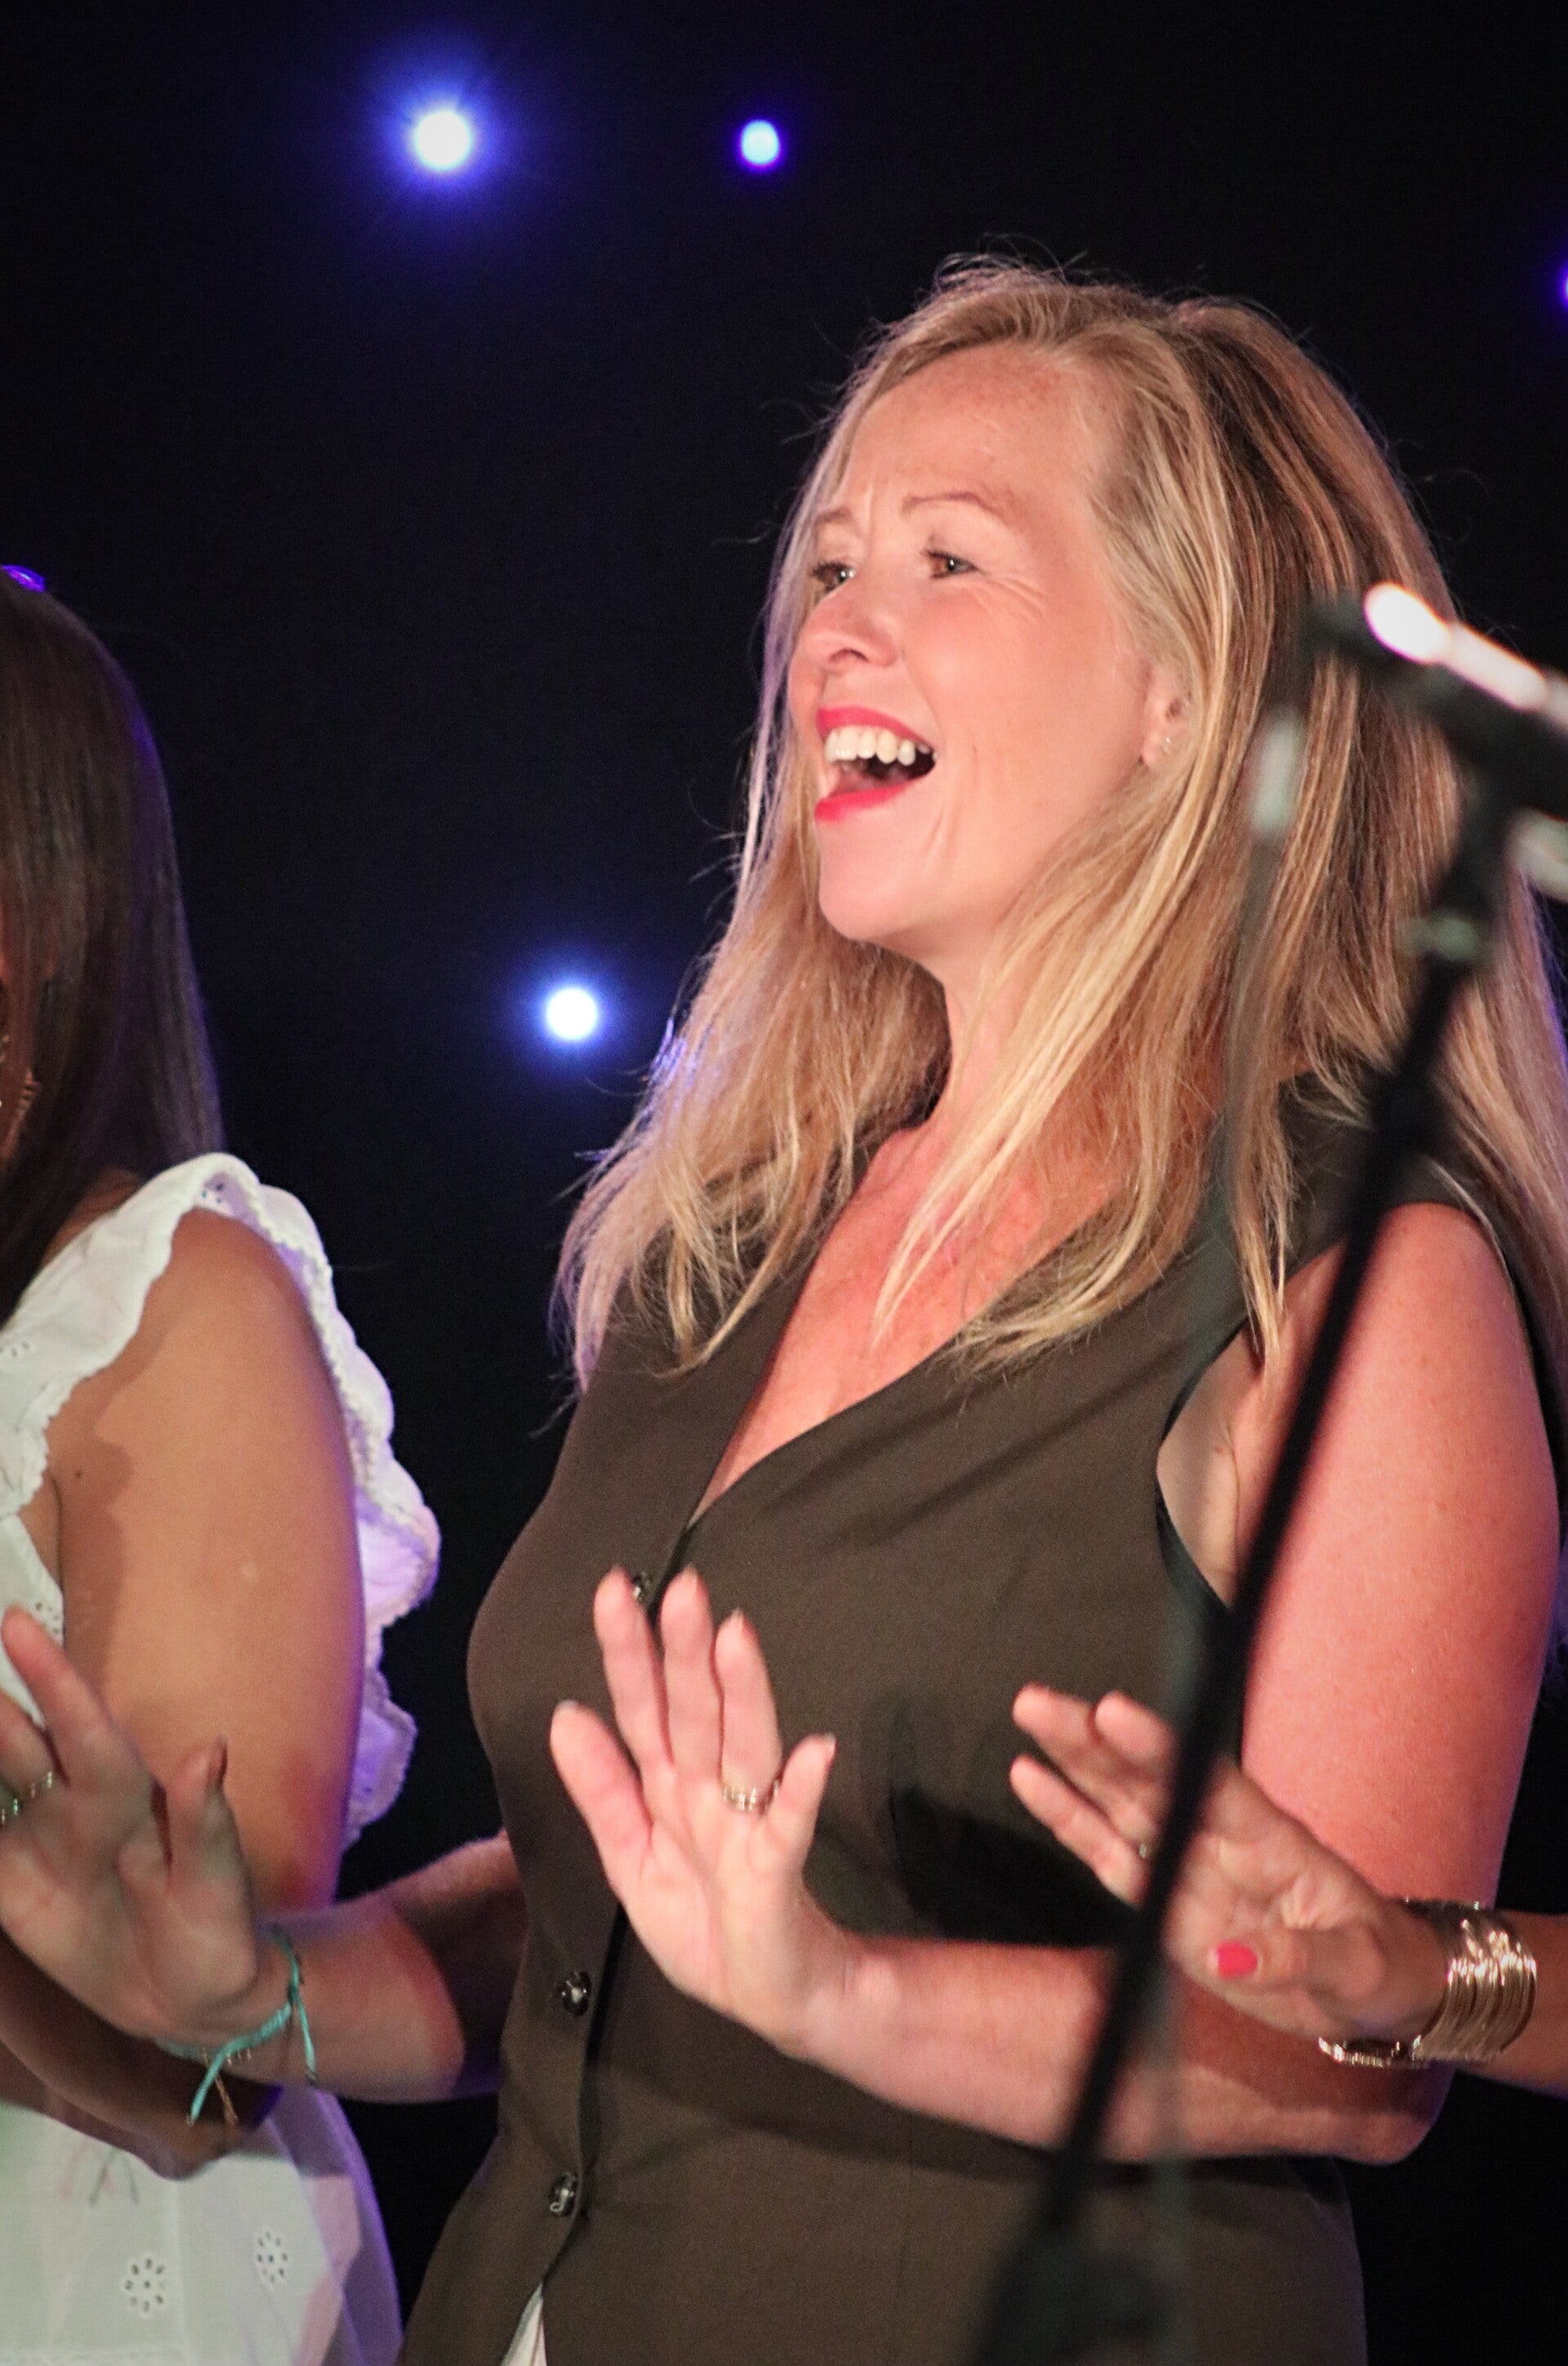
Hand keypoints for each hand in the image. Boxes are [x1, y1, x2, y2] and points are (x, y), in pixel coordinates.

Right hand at [0, 1608, 266, 2047]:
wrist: (191, 1996)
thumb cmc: (218, 1928)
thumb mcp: (218, 1882)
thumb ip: (207, 1820)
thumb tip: (212, 1749)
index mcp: (128, 1796)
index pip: (83, 1729)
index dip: (53, 1679)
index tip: (18, 1626)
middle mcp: (76, 1806)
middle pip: (20, 1745)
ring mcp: (40, 1843)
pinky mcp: (12, 1887)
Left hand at [549, 1569, 847, 2052]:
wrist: (768, 1996)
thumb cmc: (702, 1920)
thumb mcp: (632, 1857)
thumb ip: (602, 1789)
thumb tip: (564, 1712)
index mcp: (667, 1785)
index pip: (642, 1708)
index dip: (627, 1652)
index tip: (612, 1588)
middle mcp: (708, 1790)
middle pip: (694, 1711)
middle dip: (684, 1651)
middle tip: (682, 1587)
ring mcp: (747, 1824)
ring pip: (743, 1748)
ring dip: (743, 1694)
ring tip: (736, 1636)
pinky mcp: (778, 1868)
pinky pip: (789, 1825)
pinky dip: (802, 1790)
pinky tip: (815, 1751)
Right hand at [1009, 1684, 1446, 2046]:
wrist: (1372, 1994)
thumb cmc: (1377, 1965)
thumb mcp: (1358, 1968)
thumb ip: (1297, 1958)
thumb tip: (1229, 1958)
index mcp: (1274, 1841)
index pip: (1210, 1784)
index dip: (1160, 1749)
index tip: (1113, 1711)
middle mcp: (1222, 1841)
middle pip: (1151, 1780)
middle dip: (1094, 1740)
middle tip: (1038, 1700)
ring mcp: (1190, 1867)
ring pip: (1122, 1804)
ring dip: (1074, 1762)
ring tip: (1030, 1715)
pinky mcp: (1165, 1904)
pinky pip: (1110, 1856)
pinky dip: (1070, 1820)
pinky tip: (1031, 1779)